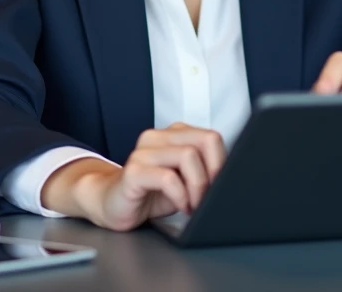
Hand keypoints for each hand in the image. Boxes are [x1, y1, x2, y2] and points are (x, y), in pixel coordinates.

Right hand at [41, 123, 225, 231]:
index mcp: (173, 135)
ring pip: (188, 156)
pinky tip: (180, 206)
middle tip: (209, 197)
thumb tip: (231, 178)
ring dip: (198, 187)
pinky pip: (168, 178)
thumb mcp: (183, 180)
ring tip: (193, 205)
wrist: (110, 204)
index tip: (221, 186)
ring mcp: (143, 152)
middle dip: (214, 173)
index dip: (222, 163)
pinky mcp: (133, 171)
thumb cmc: (150, 194)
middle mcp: (158, 137)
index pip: (212, 137)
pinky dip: (181, 195)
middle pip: (205, 141)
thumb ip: (202, 171)